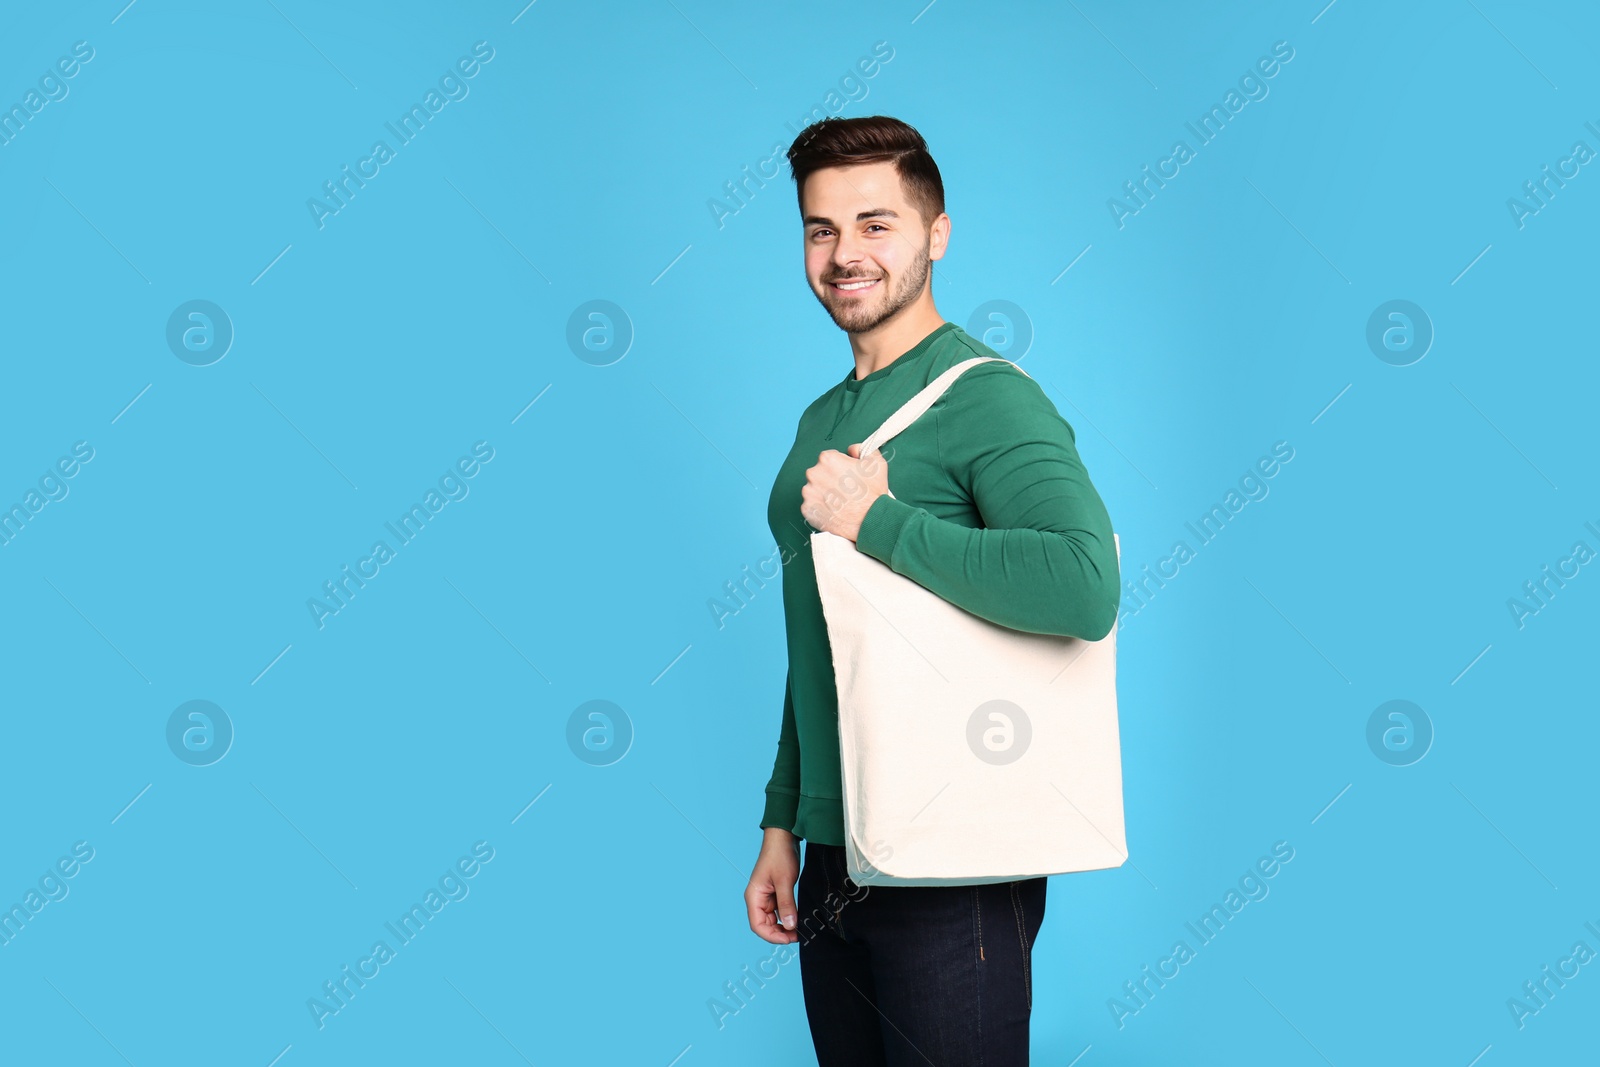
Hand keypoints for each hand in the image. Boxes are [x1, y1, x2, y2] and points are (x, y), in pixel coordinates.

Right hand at [745, 828, 800, 943]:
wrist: (784, 838)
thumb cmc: (780, 855)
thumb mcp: (785, 881)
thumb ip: (787, 905)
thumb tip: (791, 927)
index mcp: (754, 897)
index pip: (758, 925)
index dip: (772, 936)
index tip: (789, 939)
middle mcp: (757, 899)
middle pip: (765, 926)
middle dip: (780, 934)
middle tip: (798, 936)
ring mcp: (766, 897)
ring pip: (772, 920)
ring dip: (784, 927)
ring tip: (800, 929)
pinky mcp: (774, 894)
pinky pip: (778, 912)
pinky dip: (787, 917)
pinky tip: (798, 919)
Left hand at [801, 442, 889, 541]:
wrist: (870, 521)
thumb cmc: (872, 493)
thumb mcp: (875, 462)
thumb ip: (861, 449)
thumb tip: (851, 449)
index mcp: (827, 460)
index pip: (829, 458)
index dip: (839, 467)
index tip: (846, 476)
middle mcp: (813, 474)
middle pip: (819, 473)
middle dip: (829, 480)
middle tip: (844, 490)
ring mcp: (808, 493)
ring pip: (814, 490)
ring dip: (824, 494)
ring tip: (840, 502)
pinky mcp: (807, 510)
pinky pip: (811, 506)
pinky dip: (820, 508)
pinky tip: (834, 510)